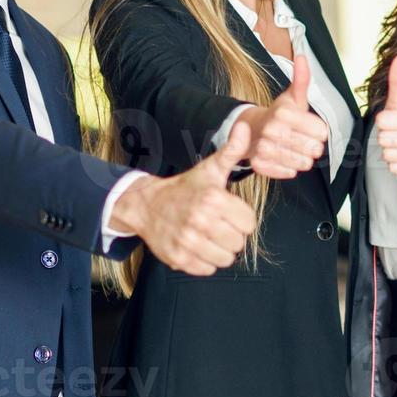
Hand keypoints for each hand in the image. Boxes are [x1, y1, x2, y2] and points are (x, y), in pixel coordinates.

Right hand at [109, 121, 257, 274]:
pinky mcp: (179, 259)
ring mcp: (188, 242)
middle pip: (238, 243)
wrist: (147, 205)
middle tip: (217, 224)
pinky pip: (207, 269)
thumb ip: (232, 151)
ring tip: (208, 235)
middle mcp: (200, 221)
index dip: (241, 218)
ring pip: (226, 259)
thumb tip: (246, 127)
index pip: (249, 223)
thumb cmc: (185, 187)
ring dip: (220, 250)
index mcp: (213, 199)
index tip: (228, 212)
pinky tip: (197, 246)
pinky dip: (205, 261)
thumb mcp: (209, 169)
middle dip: (231, 234)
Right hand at [237, 54, 328, 179]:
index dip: (320, 131)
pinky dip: (291, 168)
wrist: (252, 129)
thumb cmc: (279, 114)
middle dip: (314, 146)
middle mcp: (272, 130)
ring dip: (304, 158)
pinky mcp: (259, 164)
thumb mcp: (292, 97)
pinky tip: (288, 160)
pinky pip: (288, 172)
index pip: (321, 131)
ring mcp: (264, 148)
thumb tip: (303, 57)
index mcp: (283, 113)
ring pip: (302, 163)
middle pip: (313, 149)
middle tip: (306, 141)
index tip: (315, 129)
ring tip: (297, 150)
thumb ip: (302, 79)